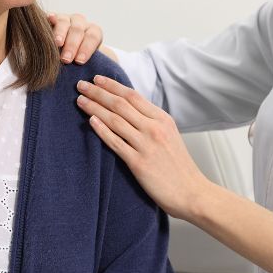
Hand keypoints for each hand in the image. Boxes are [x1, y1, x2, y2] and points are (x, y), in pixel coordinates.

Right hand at [48, 12, 106, 63]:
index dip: (87, 48)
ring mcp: (66, 19)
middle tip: (66, 59)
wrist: (69, 52)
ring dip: (61, 33)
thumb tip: (93, 81)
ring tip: (57, 44)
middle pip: (78, 30)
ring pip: (65, 22)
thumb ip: (92, 66)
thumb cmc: (78, 61)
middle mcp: (80, 24)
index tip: (80, 61)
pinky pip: (52, 17)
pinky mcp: (52, 18)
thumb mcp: (87, 63)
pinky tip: (48, 19)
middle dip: (73, 45)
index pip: (93, 36)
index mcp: (93, 32)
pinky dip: (51, 18)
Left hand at [76, 75, 210, 220]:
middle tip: (81, 85)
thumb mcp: (170, 135)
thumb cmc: (179, 167)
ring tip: (80, 100)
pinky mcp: (138, 163)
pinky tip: (90, 121)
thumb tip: (130, 110)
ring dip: (95, 107)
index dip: (112, 85)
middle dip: (98, 92)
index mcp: (162, 119)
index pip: (133, 95)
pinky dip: (101, 130)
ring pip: (115, 120)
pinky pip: (115, 142)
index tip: (97, 79)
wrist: (191, 193)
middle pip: (121, 104)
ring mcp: (146, 145)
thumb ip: (152, 122)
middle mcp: (154, 128)